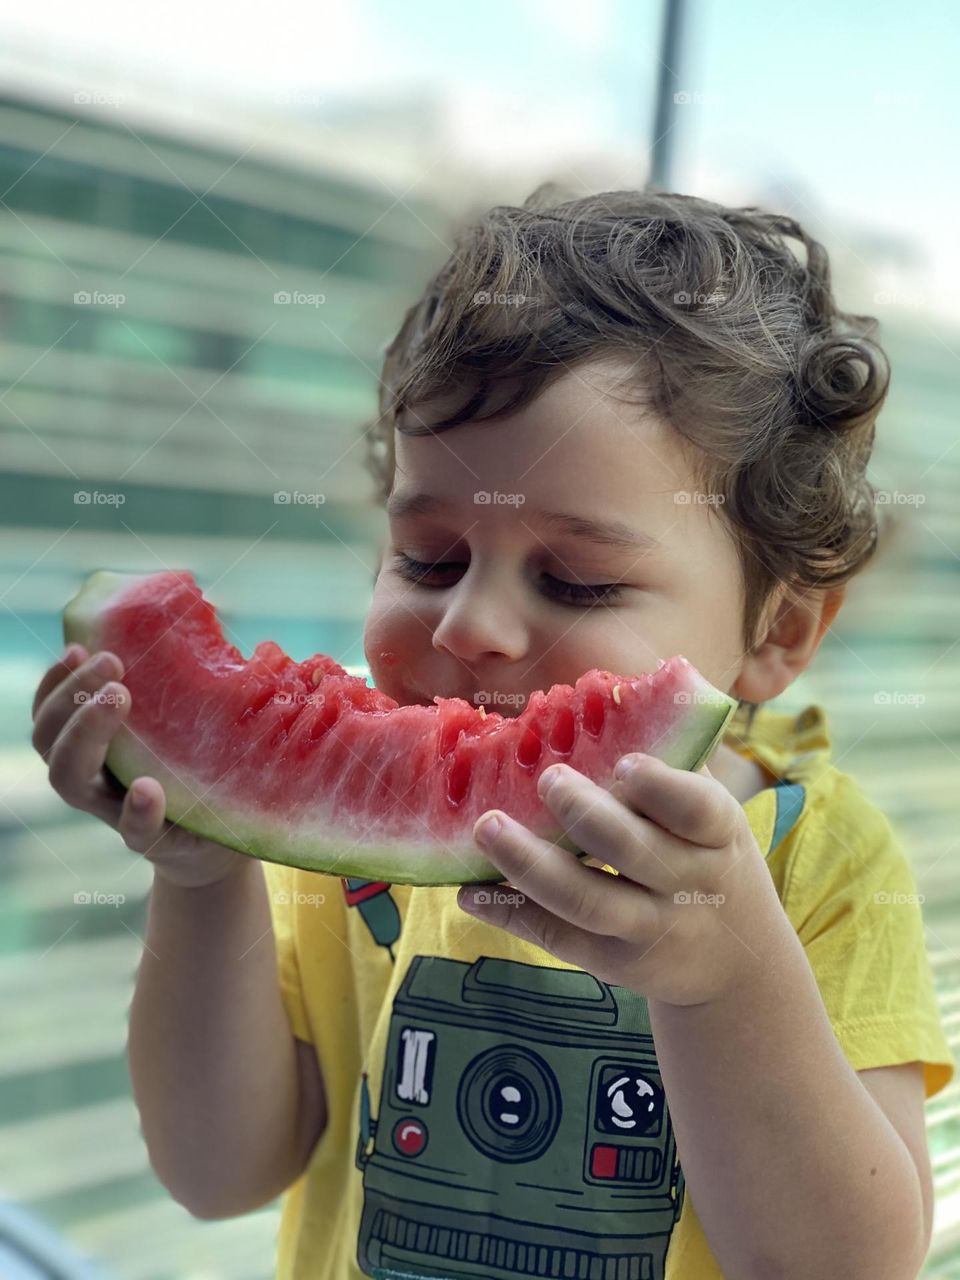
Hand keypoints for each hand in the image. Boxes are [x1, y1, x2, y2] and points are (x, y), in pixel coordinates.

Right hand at [32, 644, 253, 887]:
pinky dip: (138, 810)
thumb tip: (201, 611)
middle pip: (49, 743)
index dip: (54, 682)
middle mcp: (93, 780)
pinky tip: (147, 788)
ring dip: (85, 735)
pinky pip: (136, 832)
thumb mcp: (185, 724)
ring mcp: (115, 811)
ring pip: (68, 782)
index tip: (76, 647)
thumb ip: (179, 684)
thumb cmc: (200, 771)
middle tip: (111, 664)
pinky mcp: (155, 841)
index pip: (51, 715)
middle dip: (69, 698)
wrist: (221, 842)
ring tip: (120, 698)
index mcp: (95, 748)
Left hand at [457, 753, 788, 1006]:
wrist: (742, 965)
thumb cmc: (710, 858)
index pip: (696, 810)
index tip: (624, 762)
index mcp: (717, 833)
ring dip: (529, 863)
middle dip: (584, 813)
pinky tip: (470, 892)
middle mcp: (686, 885)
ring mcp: (649, 928)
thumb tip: (605, 698)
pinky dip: (511, 913)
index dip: (661, 787)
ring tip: (486, 827)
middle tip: (546, 778)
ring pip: (586, 900)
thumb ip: (671, 765)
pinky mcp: (613, 961)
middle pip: (632, 850)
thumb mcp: (713, 817)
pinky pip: (557, 937)